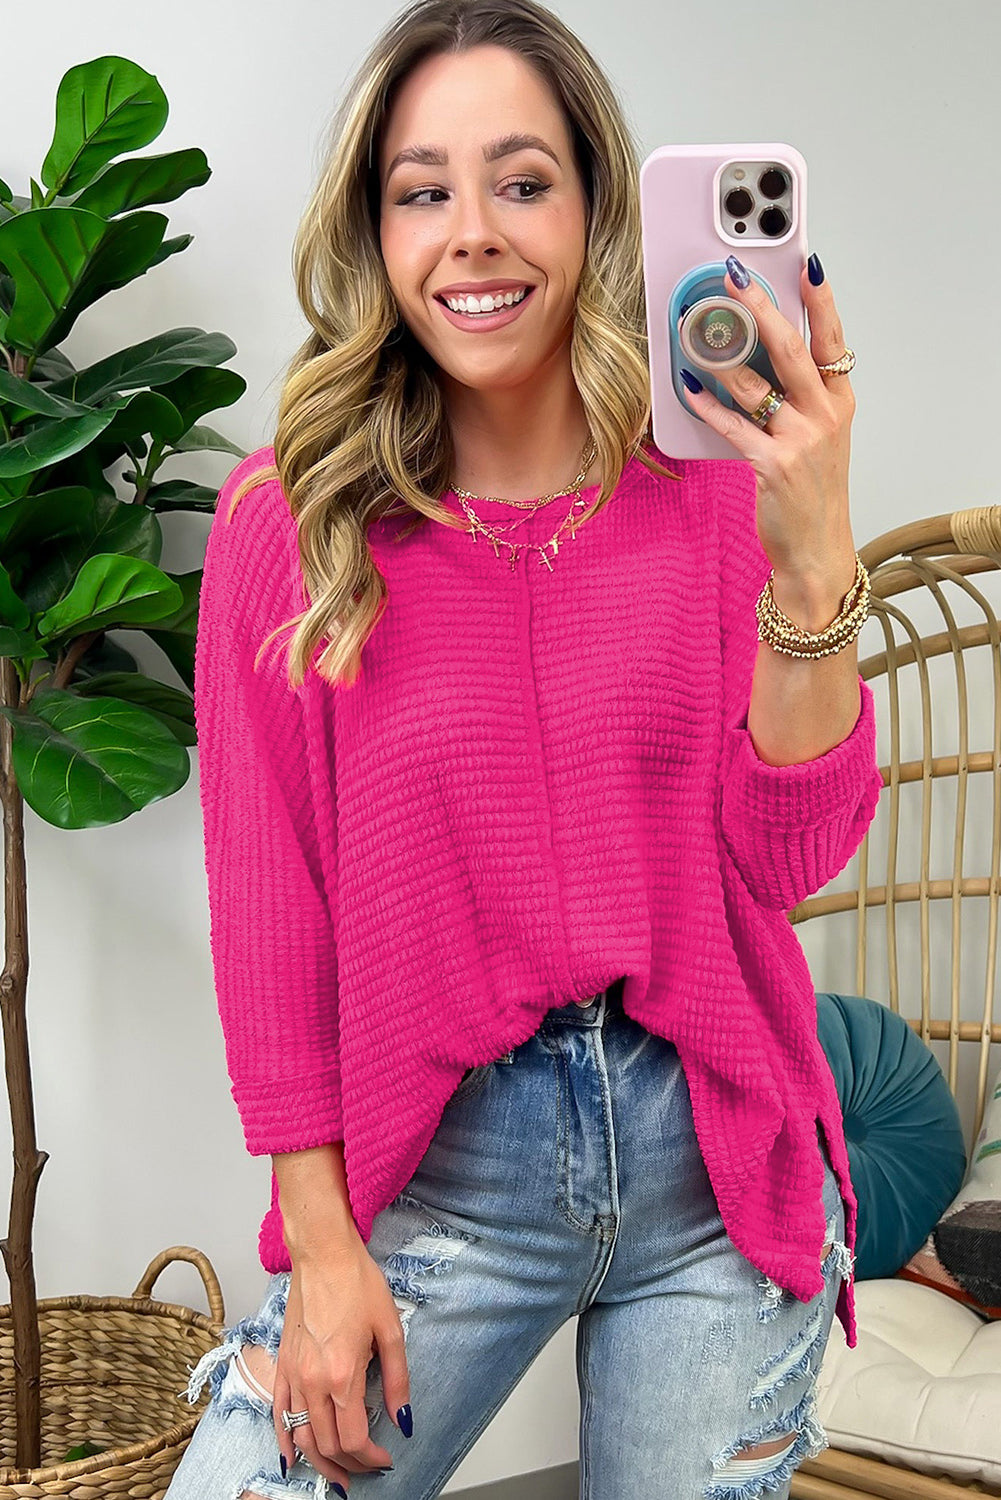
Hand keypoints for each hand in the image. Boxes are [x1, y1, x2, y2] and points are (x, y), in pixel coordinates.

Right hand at [273, 1244, 411, 1487]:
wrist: (323, 1254)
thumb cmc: (357, 1282)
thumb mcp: (390, 1329)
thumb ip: (397, 1380)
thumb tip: (403, 1418)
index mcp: (342, 1375)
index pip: (354, 1438)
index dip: (371, 1458)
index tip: (385, 1458)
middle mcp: (313, 1381)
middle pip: (327, 1444)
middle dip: (349, 1464)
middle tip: (367, 1468)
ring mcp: (293, 1375)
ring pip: (301, 1436)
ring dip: (319, 1461)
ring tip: (336, 1475)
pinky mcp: (283, 1365)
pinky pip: (277, 1414)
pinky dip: (284, 1441)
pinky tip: (291, 1458)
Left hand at [679, 255, 857, 593]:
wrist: (817, 548)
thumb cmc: (812, 490)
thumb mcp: (820, 435)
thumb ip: (798, 396)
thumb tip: (759, 354)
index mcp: (838, 401)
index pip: (832, 339)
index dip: (821, 300)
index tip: (808, 263)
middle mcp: (824, 415)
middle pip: (793, 349)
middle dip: (763, 308)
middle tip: (737, 278)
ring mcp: (801, 440)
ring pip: (757, 385)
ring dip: (722, 356)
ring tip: (698, 332)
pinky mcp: (773, 465)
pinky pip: (733, 427)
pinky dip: (707, 405)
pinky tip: (689, 388)